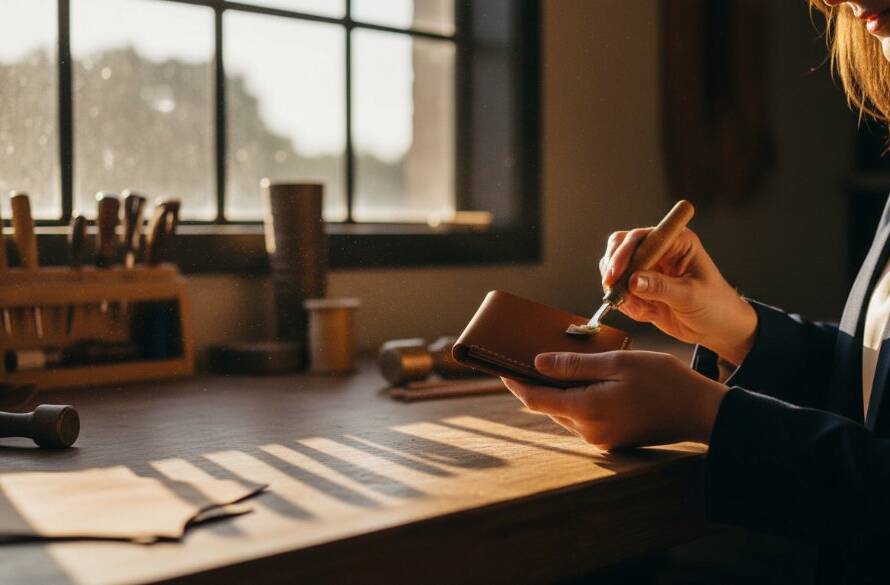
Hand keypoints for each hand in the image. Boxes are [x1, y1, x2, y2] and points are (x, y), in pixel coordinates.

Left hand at [502, 351, 727, 449]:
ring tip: (548, 366)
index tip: (499, 366)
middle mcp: (589, 432)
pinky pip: (583, 418)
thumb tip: (538, 364)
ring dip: (555, 392)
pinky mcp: (613, 439)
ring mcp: (601, 439)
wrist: (701, 411)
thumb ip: (574, 366)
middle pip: (548, 407)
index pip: (535, 399)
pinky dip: (574, 399)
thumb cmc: (662, 381)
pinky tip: (578, 380)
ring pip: (565, 413)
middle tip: (521, 359)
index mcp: (586, 411)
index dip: (514, 383)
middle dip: (533, 384)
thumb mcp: (616, 363)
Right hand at [601, 227, 755, 364]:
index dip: (624, 253)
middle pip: (621, 247)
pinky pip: (621, 291)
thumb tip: (632, 280)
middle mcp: (659, 251)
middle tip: (611, 288)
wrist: (718, 329)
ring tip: (637, 307)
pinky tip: (644, 313)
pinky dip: (626, 304)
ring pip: (615, 269)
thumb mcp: (689, 295)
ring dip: (619, 289)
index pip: (641, 237)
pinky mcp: (641, 288)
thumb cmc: (716, 306)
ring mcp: (648, 269)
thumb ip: (660, 287)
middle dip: (614, 268)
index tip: (615, 274)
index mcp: (676, 242)